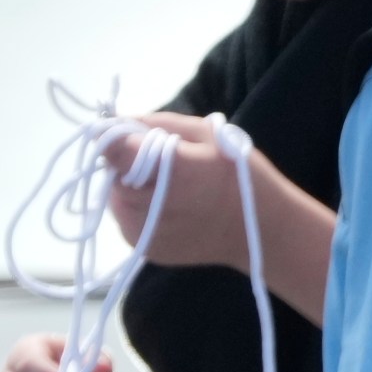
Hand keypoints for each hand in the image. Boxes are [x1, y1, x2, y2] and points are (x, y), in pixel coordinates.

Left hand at [103, 113, 254, 270]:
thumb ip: (159, 123)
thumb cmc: (240, 177)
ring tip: (170, 190)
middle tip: (162, 165)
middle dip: (127, 164)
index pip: (110, 148)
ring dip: (131, 187)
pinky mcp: (142, 248)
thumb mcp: (208, 134)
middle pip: (112, 172)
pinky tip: (170, 209)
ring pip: (116, 196)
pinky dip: (138, 210)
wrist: (260, 233)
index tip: (128, 136)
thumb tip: (118, 122)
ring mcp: (141, 229)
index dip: (112, 137)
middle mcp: (145, 202)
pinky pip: (126, 219)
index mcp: (165, 168)